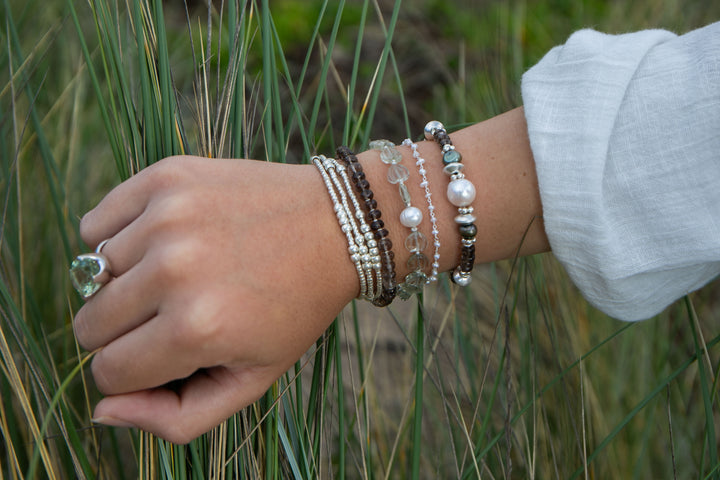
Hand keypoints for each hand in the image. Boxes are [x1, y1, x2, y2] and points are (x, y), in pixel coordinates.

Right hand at [74, 156, 356, 443]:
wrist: (336, 225)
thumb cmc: (295, 308)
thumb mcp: (253, 380)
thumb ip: (176, 416)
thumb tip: (102, 410)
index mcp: (197, 329)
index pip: (108, 372)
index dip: (136, 372)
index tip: (170, 353)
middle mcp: (175, 271)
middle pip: (91, 325)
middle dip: (125, 332)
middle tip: (172, 314)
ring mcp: (167, 218)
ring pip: (92, 276)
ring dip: (127, 283)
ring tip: (180, 273)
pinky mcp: (165, 178)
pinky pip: (94, 225)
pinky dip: (116, 239)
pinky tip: (159, 243)